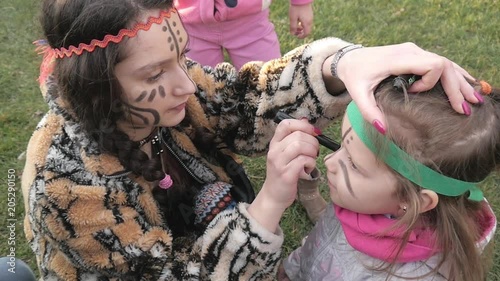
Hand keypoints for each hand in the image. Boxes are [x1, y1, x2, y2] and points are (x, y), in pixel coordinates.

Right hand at [248, 119, 318, 232]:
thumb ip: (294, 138)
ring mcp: (279, 163)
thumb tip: (305, 121)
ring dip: (312, 152)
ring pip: (300, 146)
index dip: (302, 125)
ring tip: (311, 160)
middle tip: (314, 152)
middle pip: (298, 135)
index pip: (285, 124)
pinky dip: (311, 163)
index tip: (312, 133)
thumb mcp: (286, 153)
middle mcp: (274, 151)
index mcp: (274, 143)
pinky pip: (303, 161)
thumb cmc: (283, 172)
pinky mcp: (286, 174)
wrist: (274, 195)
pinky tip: (308, 169)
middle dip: (312, 142)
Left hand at [289, 3, 312, 38]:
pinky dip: (303, 23)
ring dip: (302, 28)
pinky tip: (298, 20)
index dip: (301, 36)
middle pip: (307, 30)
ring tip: (296, 25)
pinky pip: (307, 21)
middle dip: (301, 32)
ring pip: (307, 26)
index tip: (296, 36)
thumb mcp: (293, 18)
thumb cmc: (296, 8)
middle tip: (295, 31)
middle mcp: (310, 21)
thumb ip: (293, 27)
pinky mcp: (310, 13)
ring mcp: (311, 16)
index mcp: (307, 23)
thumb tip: (293, 34)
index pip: (306, 33)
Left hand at [334, 42, 478, 132]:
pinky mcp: (415, 54)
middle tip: (465, 108)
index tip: (412, 93)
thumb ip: (368, 111)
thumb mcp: (357, 94)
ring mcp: (414, 51)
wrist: (350, 59)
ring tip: (472, 99)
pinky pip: (439, 62)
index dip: (429, 82)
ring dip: (459, 81)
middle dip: (457, 87)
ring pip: (446, 62)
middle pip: (445, 65)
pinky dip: (453, 74)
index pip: (432, 65)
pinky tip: (466, 83)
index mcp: (398, 59)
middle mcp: (410, 51)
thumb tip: (384, 129)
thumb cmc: (354, 76)